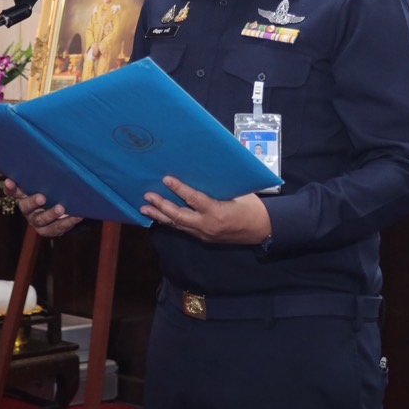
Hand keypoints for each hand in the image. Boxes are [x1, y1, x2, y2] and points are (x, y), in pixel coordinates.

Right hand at [4, 178, 82, 238]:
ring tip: (61, 208)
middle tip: (42, 197)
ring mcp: (37, 221)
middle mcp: (28, 209)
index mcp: (23, 195)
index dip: (10, 187)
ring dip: (51, 214)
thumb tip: (52, 152)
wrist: (62, 210)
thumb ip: (44, 174)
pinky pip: (57, 228)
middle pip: (26, 207)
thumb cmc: (52, 189)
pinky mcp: (49, 231)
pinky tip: (77, 216)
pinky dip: (68, 222)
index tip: (10, 181)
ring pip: (41, 220)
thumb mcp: (45, 182)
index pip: (12, 191)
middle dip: (34, 202)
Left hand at [141, 176, 270, 244]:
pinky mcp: (204, 238)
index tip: (166, 179)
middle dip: (161, 206)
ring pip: (177, 225)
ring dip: (160, 216)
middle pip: (179, 216)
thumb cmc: (252, 207)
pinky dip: (170, 222)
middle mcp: (207, 225)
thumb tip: (204, 169)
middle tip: (147, 196)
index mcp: (217, 212)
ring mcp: (204, 234)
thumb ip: (220, 185)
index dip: (179, 188)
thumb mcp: (239, 192)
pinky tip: (160, 217)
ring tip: (145, 209)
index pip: (193, 199)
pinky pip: (183, 229)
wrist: (263, 230)